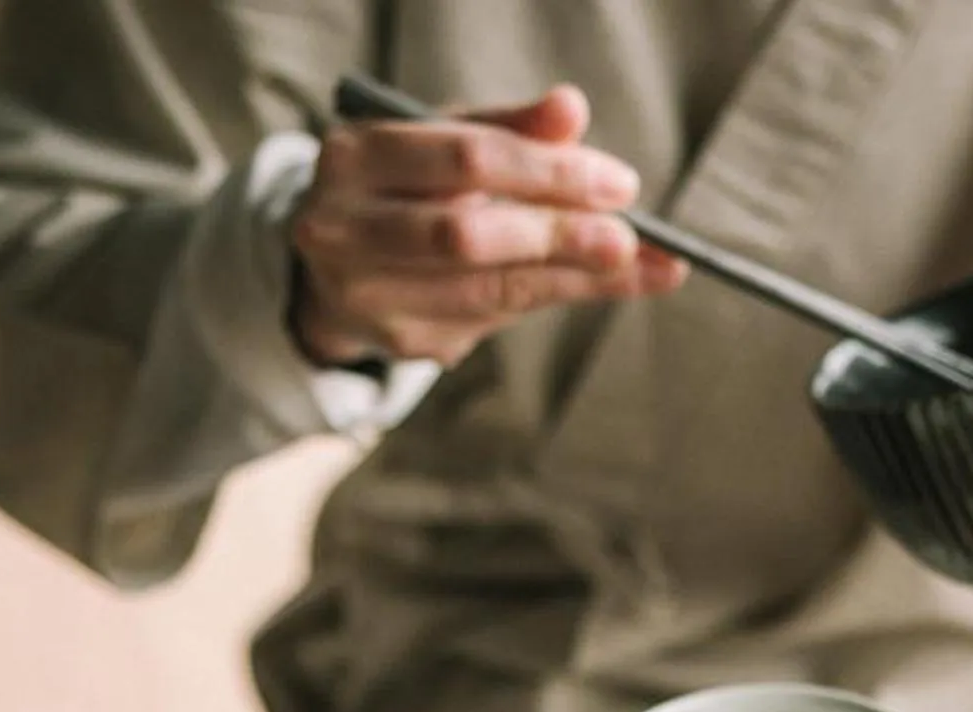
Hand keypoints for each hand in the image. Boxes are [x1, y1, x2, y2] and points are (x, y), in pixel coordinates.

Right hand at [290, 84, 684, 368]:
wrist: (339, 260)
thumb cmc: (407, 185)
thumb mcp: (446, 140)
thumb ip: (509, 128)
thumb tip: (571, 110)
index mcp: (356, 155)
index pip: (467, 158)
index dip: (550, 173)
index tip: (620, 184)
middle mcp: (342, 227)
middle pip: (467, 236)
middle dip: (559, 236)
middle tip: (629, 238)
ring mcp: (363, 294)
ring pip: (485, 291)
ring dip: (570, 278)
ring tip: (634, 266)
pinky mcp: (394, 340)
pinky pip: (488, 321)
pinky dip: (544, 298)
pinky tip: (587, 284)